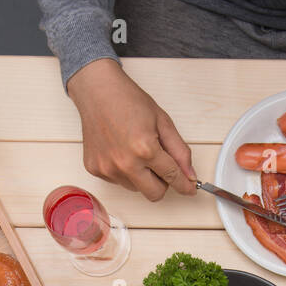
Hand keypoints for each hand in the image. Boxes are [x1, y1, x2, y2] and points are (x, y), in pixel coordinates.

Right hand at [66, 59, 196, 200]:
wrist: (97, 91)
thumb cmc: (128, 101)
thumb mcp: (163, 122)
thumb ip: (180, 151)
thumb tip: (190, 174)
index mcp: (144, 149)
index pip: (172, 177)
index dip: (184, 184)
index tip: (190, 189)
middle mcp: (125, 163)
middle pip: (155, 194)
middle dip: (163, 183)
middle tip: (160, 163)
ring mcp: (107, 169)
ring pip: (136, 188)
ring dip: (142, 176)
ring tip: (136, 150)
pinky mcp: (95, 170)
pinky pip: (119, 181)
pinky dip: (125, 172)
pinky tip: (121, 150)